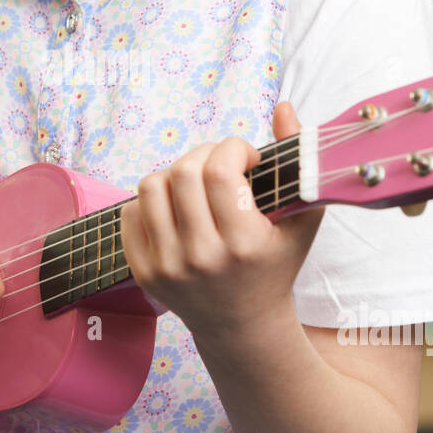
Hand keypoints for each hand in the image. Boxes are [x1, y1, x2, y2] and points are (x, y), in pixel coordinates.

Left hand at [119, 102, 323, 345]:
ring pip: (151, 186)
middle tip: (221, 165)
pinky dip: (153, 200)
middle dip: (205, 154)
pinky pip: (130, 212)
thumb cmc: (276, 264)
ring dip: (175, 173)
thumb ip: (298, 159)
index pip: (221, 171)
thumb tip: (283, 107)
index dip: (233, 148)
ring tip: (197, 185)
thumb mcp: (302, 218)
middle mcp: (201, 258)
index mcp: (243, 244)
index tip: (246, 157)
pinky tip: (178, 209)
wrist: (243, 326)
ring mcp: (167, 267)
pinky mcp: (143, 272)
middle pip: (183, 172)